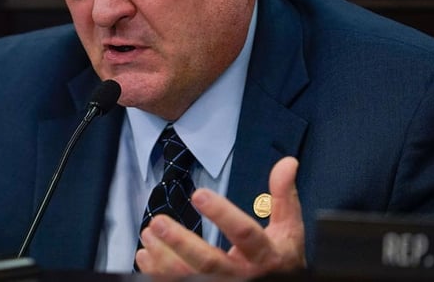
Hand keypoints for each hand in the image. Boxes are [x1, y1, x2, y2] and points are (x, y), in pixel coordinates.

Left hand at [135, 156, 305, 276]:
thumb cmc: (281, 258)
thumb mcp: (289, 229)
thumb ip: (284, 197)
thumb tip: (287, 163)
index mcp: (265, 255)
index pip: (245, 234)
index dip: (223, 214)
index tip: (199, 194)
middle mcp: (244, 276)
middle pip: (210, 263)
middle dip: (181, 242)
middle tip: (157, 221)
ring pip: (190, 277)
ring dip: (164, 256)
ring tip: (147, 232)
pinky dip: (158, 272)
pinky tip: (145, 254)